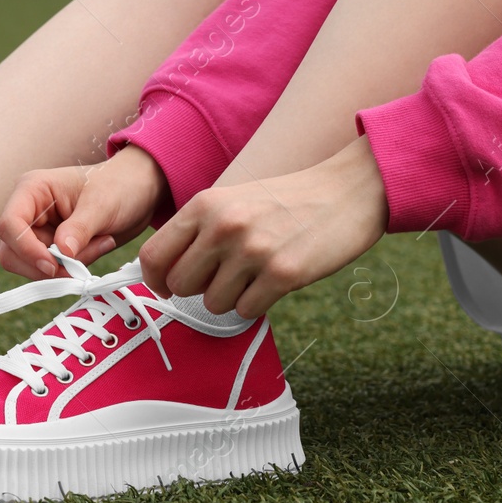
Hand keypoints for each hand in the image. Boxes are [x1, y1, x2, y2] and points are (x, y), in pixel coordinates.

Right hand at [0, 146, 167, 280]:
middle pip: (13, 252)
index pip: (9, 225)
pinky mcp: (53, 247)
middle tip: (82, 262)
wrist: (140, 191)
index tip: (53, 265)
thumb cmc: (120, 185)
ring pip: (32, 265)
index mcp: (32, 190)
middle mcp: (29, 210)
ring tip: (99, 245)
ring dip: (65, 267)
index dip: (26, 249)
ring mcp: (40, 230)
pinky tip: (98, 247)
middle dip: (47, 264)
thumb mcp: (103, 204)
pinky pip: (52, 269)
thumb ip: (80, 228)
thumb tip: (61, 253)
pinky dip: (74, 268)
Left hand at [138, 137, 389, 318]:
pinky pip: (246, 311)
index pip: (154, 255)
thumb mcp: (233, 200)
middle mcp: (224, 226)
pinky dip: (256, 303)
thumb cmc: (286, 201)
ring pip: (213, 303)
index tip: (168, 287)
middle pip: (180, 285)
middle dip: (199, 289)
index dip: (156, 279)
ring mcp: (253, 250)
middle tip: (225, 277)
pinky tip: (274, 281)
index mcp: (206, 204)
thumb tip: (164, 273)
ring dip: (231, 297)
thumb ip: (198, 230)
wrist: (347, 192)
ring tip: (255, 273)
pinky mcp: (283, 274)